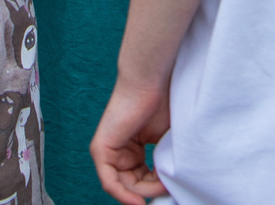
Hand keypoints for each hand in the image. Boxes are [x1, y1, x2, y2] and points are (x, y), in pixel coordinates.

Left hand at [91, 74, 171, 202]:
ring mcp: (107, 151)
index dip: (158, 188)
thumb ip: (164, 166)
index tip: (174, 188)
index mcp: (133, 150)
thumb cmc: (163, 104)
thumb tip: (167, 189)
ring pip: (123, 187)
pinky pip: (109, 182)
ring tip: (161, 186)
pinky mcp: (100, 150)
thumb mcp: (166, 143)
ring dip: (143, 192)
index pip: (143, 180)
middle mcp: (118, 152)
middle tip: (168, 188)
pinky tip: (138, 201)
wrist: (151, 83)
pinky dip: (123, 195)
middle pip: (133, 185)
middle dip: (151, 191)